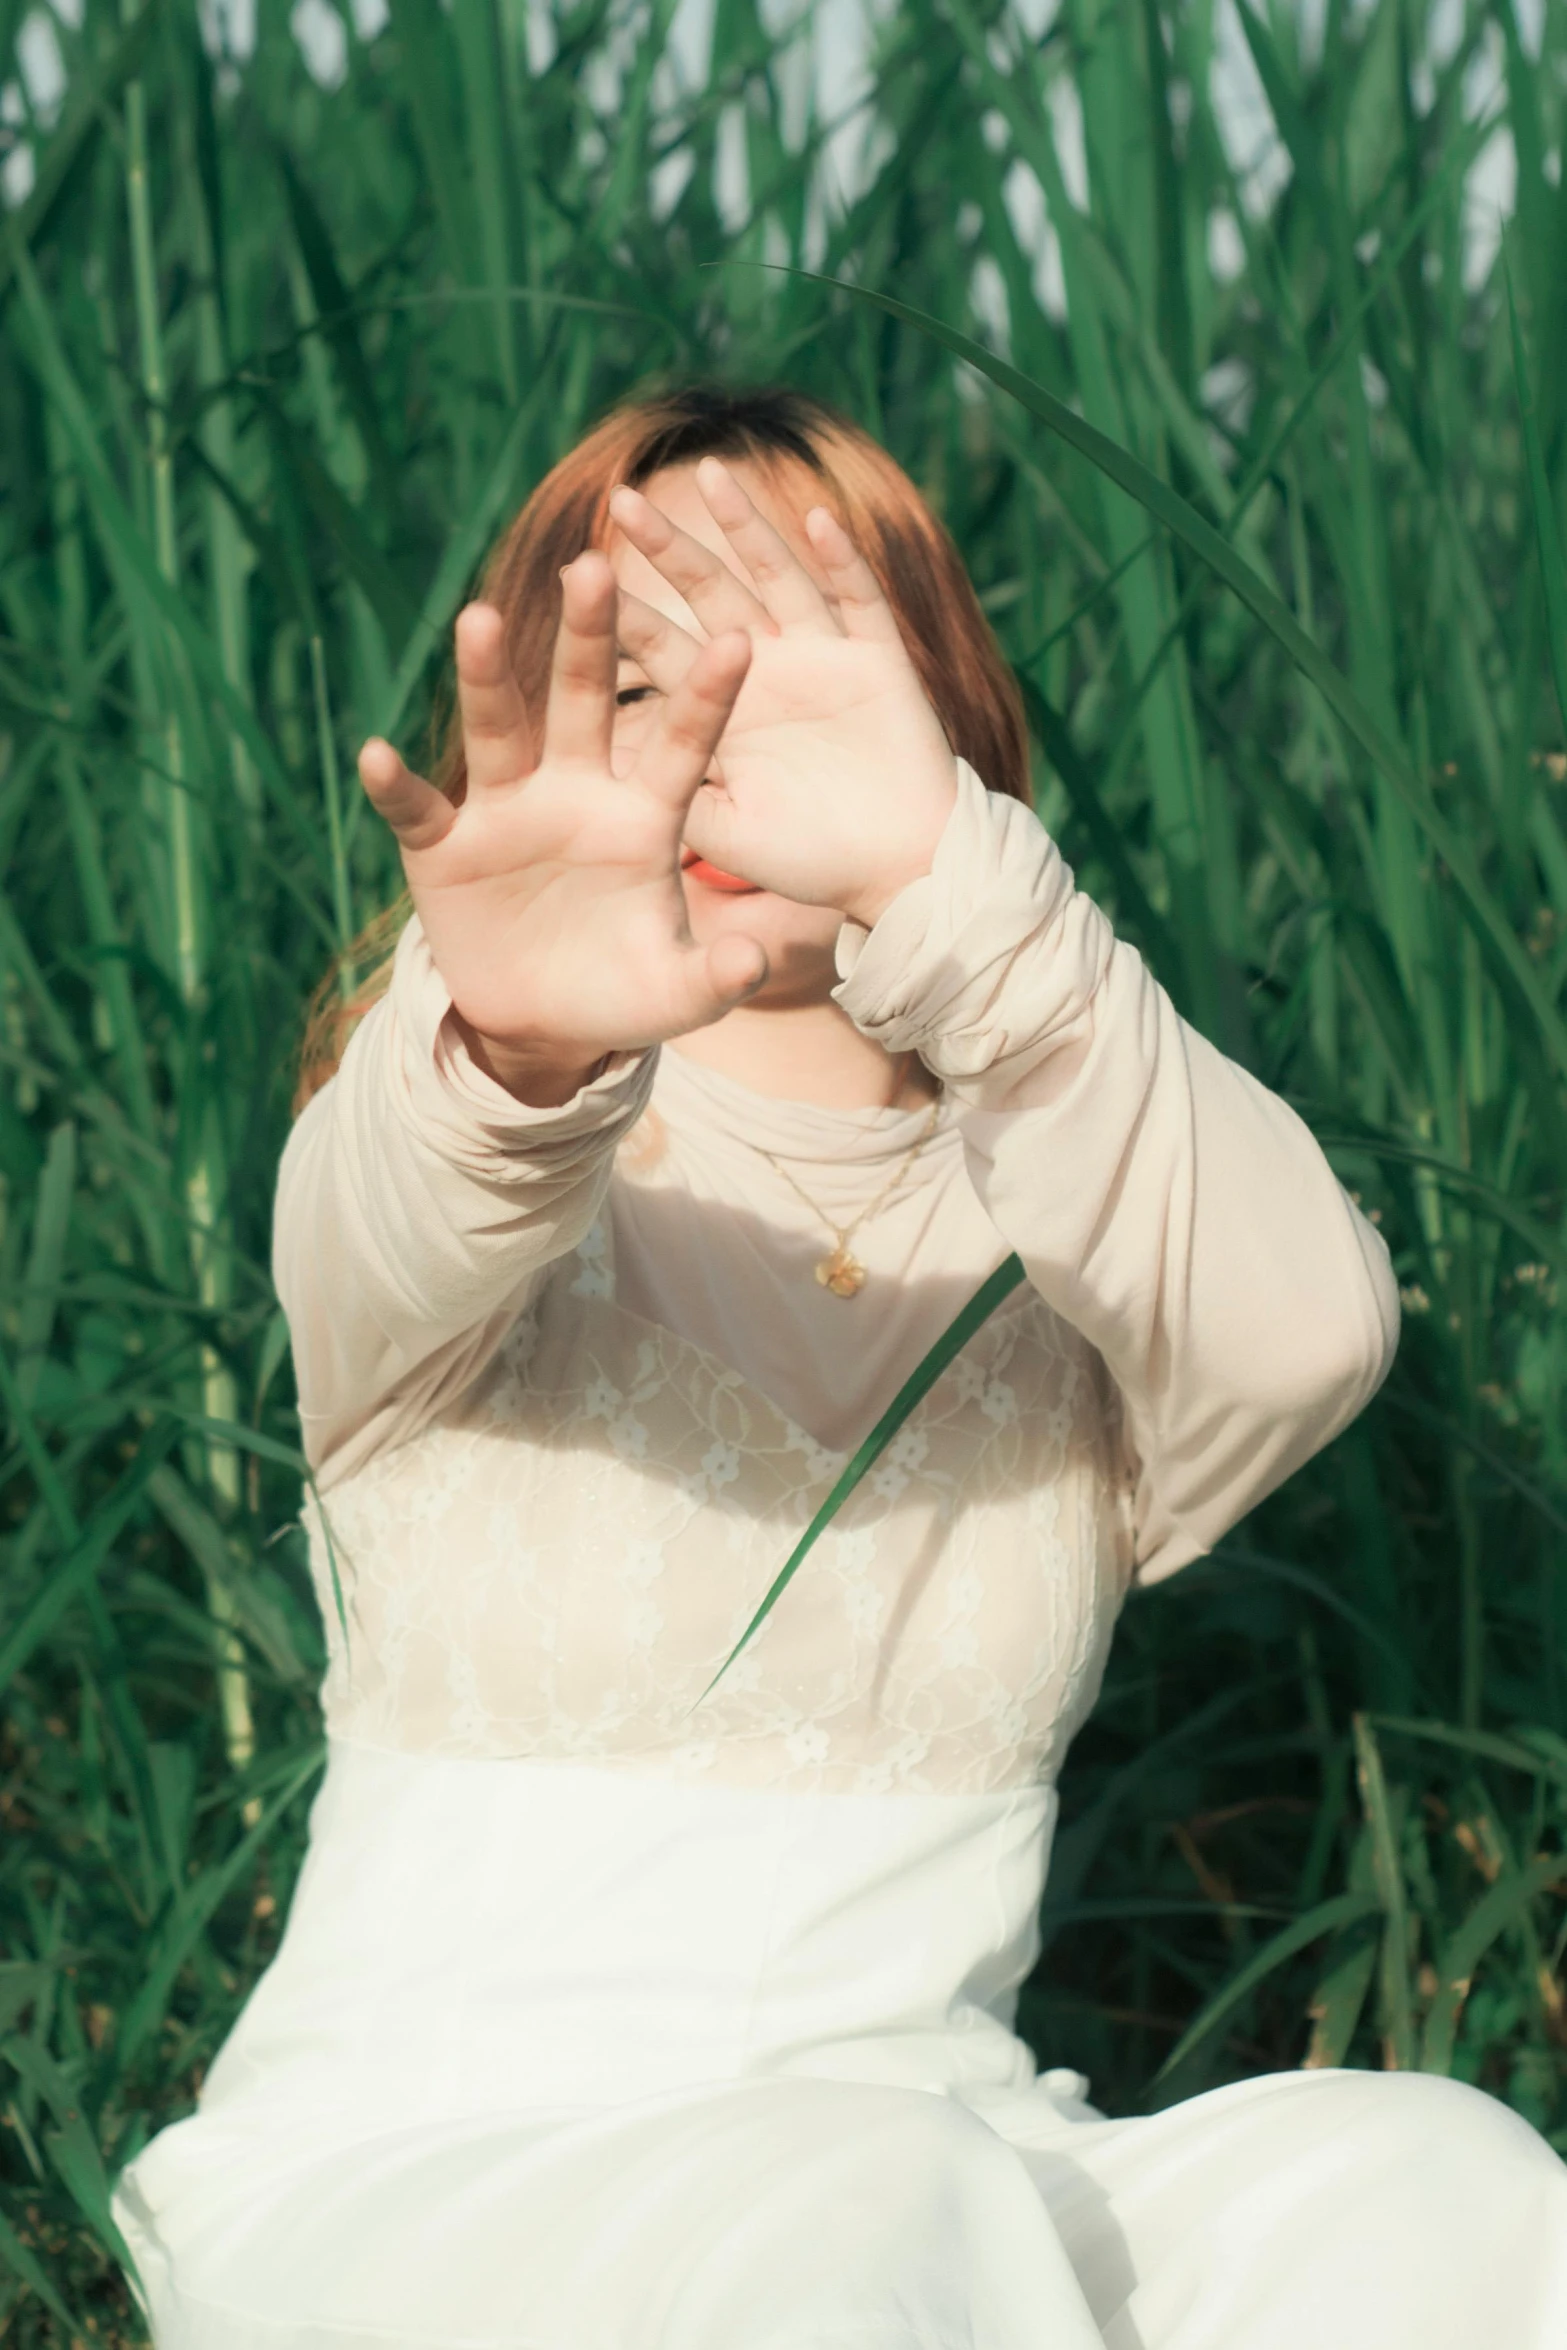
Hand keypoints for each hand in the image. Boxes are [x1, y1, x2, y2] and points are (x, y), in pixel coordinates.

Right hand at [356, 561, 769, 1090]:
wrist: (543, 1024)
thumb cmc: (621, 991)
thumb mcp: (675, 995)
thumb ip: (715, 978)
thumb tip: (754, 966)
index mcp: (642, 815)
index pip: (681, 744)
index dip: (706, 697)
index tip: (741, 640)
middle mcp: (575, 792)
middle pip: (582, 702)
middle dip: (588, 638)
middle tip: (594, 566)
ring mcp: (506, 812)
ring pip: (499, 731)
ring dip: (486, 677)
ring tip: (478, 620)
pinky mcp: (444, 848)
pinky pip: (418, 811)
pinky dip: (397, 787)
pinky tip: (379, 755)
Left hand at [610, 456, 959, 928]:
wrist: (900, 871)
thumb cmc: (810, 859)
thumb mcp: (728, 834)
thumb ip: (677, 800)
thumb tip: (613, 771)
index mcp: (723, 708)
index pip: (662, 648)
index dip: (623, 614)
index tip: (575, 575)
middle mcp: (767, 670)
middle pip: (709, 593)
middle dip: (669, 547)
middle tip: (621, 500)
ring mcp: (822, 658)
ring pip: (777, 576)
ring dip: (746, 527)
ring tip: (708, 474)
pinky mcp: (878, 661)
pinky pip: (858, 600)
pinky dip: (840, 561)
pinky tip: (815, 519)